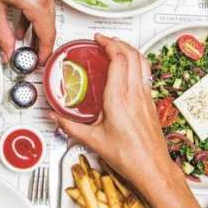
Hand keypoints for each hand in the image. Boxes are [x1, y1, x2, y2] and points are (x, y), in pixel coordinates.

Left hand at [0, 0, 55, 63]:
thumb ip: (1, 33)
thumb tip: (8, 51)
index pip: (47, 34)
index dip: (44, 53)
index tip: (38, 62)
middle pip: (49, 24)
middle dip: (40, 42)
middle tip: (30, 56)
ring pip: (46, 10)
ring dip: (36, 26)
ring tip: (24, 40)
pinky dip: (34, 10)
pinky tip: (22, 18)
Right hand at [49, 34, 183, 201]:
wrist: (152, 168)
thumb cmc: (129, 156)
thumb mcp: (92, 140)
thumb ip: (70, 126)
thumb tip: (55, 117)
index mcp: (119, 98)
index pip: (118, 59)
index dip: (109, 44)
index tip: (99, 39)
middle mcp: (135, 94)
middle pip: (132, 55)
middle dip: (118, 42)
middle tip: (105, 40)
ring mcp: (146, 97)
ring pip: (142, 62)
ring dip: (130, 50)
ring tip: (117, 48)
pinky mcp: (151, 103)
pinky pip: (145, 74)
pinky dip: (136, 63)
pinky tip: (128, 70)